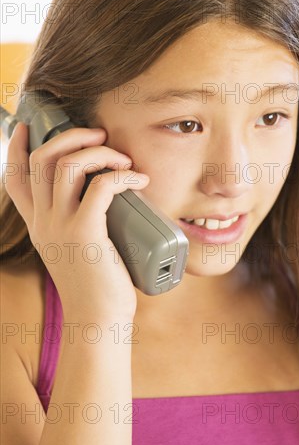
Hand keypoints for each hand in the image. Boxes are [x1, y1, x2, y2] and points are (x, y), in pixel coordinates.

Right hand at [4, 122, 149, 320]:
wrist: (98, 319)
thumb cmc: (97, 283)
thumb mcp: (76, 248)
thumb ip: (79, 220)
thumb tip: (105, 191)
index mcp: (37, 224)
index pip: (14, 178)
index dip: (16, 147)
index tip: (29, 126)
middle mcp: (42, 221)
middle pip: (41, 158)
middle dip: (70, 135)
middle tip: (98, 135)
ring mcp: (60, 226)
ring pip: (67, 165)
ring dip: (99, 151)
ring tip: (122, 159)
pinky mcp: (85, 233)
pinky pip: (101, 186)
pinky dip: (122, 174)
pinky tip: (138, 179)